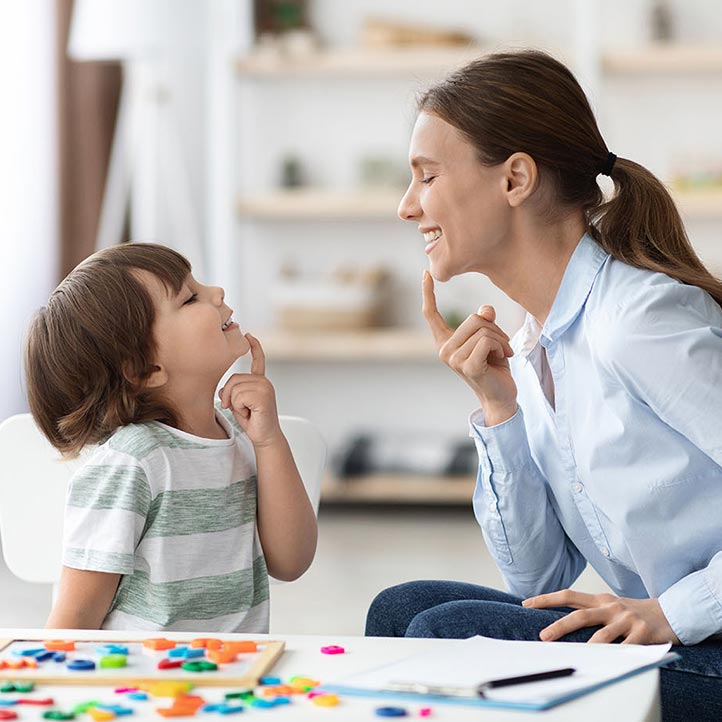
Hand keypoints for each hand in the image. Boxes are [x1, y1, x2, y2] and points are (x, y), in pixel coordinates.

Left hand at [218, 333, 281, 447]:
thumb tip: (223, 390)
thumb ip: (231, 393)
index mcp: (260, 381)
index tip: (249, 335)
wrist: (265, 437)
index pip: (258, 360)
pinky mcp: (263, 396)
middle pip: (234, 379)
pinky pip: (239, 397)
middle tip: (240, 409)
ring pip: (234, 389)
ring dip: (235, 404)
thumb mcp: (238, 404)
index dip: (254, 347)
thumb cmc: (253, 421)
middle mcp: (264, 381)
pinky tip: (250, 413)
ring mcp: (265, 387)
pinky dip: (240, 408)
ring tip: (247, 411)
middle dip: (229, 396)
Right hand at [422, 271, 517, 424]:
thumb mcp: (490, 338)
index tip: (425, 273)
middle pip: (473, 319)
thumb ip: (485, 321)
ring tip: (502, 353)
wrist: (501, 396)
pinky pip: (487, 341)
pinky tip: (503, 358)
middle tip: (501, 345)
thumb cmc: (494, 366)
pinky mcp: (466, 366)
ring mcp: (453, 359)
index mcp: (445, 341)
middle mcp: (444, 350)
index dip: (428, 293)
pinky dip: (501, 346)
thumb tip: (485, 310)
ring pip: (482, 329)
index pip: (431, 314)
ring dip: (500, 339)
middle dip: (494, 328)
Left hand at [523, 590, 680, 644]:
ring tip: (575, 657)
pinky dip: (616, 657)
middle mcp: (611, 608)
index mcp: (600, 600)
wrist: (671, 613)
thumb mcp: (610, 606)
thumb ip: (589, 612)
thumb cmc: (633, 613)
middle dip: (560, 626)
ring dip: (587, 647)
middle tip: (543, 636)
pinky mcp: (643, 634)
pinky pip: (627, 649)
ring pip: (602, 635)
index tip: (526, 604)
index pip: (568, 596)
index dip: (547, 599)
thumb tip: (560, 622)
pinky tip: (608, 665)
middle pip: (580, 615)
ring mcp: (627, 620)